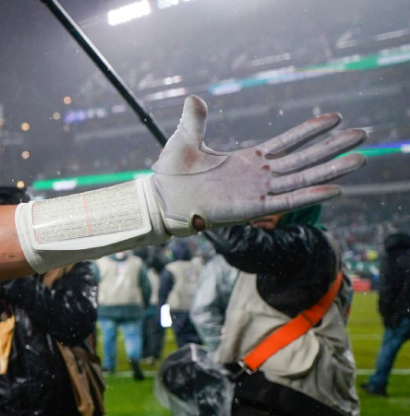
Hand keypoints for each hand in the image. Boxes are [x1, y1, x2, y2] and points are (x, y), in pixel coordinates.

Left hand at [149, 96, 365, 233]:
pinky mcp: (253, 208)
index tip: (335, 118)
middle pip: (304, 159)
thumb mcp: (184, 141)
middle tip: (363, 135)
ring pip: (303, 178)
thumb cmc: (170, 175)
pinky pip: (287, 200)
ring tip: (361, 158)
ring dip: (332, 169)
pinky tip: (335, 188)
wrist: (161, 201)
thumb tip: (194, 98)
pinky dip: (311, 194)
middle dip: (333, 147)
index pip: (286, 142)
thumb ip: (195, 121)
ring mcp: (258, 192)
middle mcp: (259, 176)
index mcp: (248, 160)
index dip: (310, 131)